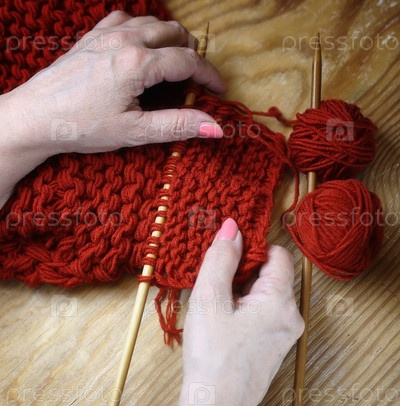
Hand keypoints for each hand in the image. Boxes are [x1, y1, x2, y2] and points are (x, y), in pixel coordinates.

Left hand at [5, 11, 225, 157]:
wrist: (35, 118)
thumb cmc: (81, 127)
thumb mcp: (134, 132)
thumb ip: (177, 126)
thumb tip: (216, 127)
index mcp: (138, 64)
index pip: (188, 61)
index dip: (209, 75)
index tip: (219, 91)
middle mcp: (124, 40)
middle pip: (174, 33)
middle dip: (192, 55)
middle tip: (196, 82)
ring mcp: (106, 34)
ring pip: (152, 23)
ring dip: (170, 40)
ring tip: (174, 67)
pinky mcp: (91, 36)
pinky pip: (126, 19)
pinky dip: (143, 30)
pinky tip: (142, 49)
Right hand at [182, 218, 303, 405]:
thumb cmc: (212, 354)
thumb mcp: (210, 298)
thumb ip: (221, 258)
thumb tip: (233, 226)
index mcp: (281, 300)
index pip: (278, 254)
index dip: (251, 250)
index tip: (224, 259)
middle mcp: (292, 316)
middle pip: (272, 276)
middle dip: (243, 274)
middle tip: (213, 287)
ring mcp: (285, 335)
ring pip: (266, 297)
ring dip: (241, 294)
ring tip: (215, 309)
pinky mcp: (275, 350)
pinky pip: (264, 317)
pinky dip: (245, 312)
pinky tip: (222, 327)